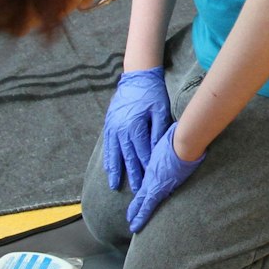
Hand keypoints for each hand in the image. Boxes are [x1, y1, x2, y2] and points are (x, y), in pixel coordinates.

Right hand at [100, 66, 170, 192]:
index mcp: (135, 126)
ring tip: (115, 186)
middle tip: (136, 192)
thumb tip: (158, 151)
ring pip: (114, 153)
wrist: (137, 76)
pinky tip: (108, 168)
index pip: (141, 153)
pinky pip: (108, 145)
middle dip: (132, 175)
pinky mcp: (109, 124)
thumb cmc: (153, 93)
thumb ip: (158, 132)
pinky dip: (108, 158)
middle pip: (127, 157)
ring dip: (116, 171)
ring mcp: (113, 127)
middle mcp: (121, 129)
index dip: (145, 169)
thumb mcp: (160, 111)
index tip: (149, 183)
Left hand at [126, 122, 204, 233]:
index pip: (149, 179)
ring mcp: (155, 180)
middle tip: (130, 215)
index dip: (145, 189)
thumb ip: (175, 146)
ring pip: (142, 200)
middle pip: (143, 191)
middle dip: (137, 204)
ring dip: (136, 212)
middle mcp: (153, 173)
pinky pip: (147, 205)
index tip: (141, 197)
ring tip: (131, 222)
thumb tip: (181, 142)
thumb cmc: (183, 137)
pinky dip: (140, 215)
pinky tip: (134, 225)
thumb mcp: (175, 141)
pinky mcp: (159, 187)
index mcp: (158, 163)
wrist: (185, 140)